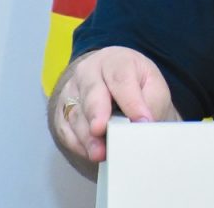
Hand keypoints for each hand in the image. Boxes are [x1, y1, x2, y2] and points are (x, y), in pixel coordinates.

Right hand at [48, 47, 180, 168]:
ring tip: (99, 152)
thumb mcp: (152, 85)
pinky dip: (76, 143)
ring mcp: (71, 91)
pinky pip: (64, 129)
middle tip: (101, 130)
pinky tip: (89, 152)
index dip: (131, 102)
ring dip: (86, 136)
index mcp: (115, 61)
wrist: (115, 80)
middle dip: (97, 114)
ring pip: (76, 114)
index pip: (121, 79)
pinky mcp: (61, 111)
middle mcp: (88, 72)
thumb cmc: (135, 83)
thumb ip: (151, 102)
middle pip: (92, 93)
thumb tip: (144, 125)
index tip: (141, 120)